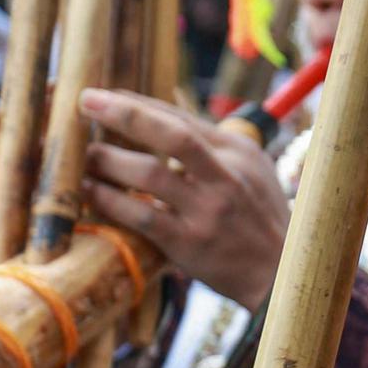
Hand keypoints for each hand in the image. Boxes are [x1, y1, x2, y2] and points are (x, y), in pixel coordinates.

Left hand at [79, 89, 289, 309]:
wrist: (282, 271)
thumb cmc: (261, 217)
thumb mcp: (252, 171)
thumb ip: (212, 147)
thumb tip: (160, 117)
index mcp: (238, 153)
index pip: (182, 118)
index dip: (139, 104)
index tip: (104, 95)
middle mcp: (225, 177)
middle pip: (170, 136)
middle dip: (124, 114)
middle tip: (85, 102)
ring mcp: (207, 210)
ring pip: (148, 175)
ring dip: (109, 161)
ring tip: (86, 158)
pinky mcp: (190, 242)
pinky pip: (140, 216)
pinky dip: (109, 201)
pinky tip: (90, 192)